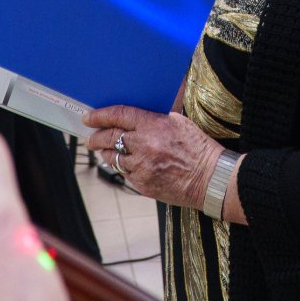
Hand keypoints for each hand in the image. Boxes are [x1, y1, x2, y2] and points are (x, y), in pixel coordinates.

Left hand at [85, 106, 222, 208]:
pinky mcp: (142, 184)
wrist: (210, 178)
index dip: (100, 116)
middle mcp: (144, 145)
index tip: (89, 117)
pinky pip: (125, 174)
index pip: (118, 115)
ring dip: (106, 154)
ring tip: (104, 151)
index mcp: (153, 125)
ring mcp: (142, 167)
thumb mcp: (178, 122)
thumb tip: (133, 115)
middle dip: (96, 137)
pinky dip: (123, 168)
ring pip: (114, 158)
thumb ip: (154, 118)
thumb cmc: (197, 148)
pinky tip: (125, 165)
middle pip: (109, 137)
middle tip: (90, 137)